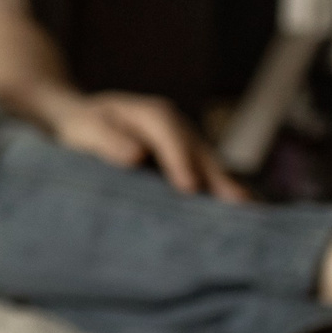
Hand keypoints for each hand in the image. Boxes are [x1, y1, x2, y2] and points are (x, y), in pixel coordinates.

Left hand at [48, 90, 248, 201]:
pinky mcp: (186, 160)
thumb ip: (107, 140)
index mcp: (151, 113)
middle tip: (238, 205)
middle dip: (218, 178)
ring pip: (208, 166)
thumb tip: (136, 156)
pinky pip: (205, 176)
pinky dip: (218, 194)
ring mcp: (186, 143)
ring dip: (225, 189)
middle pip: (200, 151)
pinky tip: (235, 218)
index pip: (168, 133)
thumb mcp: (86, 128)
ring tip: (247, 216)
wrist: (84, 120)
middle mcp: (176, 126)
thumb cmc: (83, 127)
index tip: (189, 186)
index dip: (180, 158)